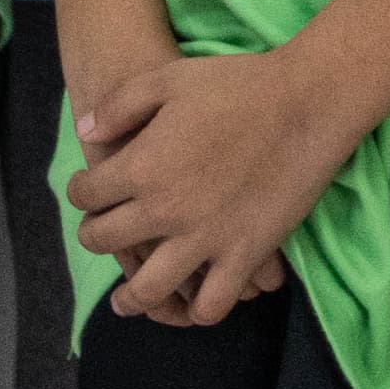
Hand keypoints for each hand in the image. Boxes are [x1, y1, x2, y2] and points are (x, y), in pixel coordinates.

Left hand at [66, 46, 359, 325]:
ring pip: (148, 290)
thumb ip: (119, 106)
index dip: (80, 191)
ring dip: (131, 297)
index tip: (88, 190)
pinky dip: (197, 310)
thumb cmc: (240, 83)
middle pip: (105, 241)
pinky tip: (194, 299)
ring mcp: (205, 238)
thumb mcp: (169, 78)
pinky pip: (211, 304)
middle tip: (101, 231)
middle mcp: (164, 210)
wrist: (309, 101)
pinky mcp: (244, 254)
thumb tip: (86, 132)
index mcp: (141, 166)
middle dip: (93, 235)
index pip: (87, 194)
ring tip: (129, 299)